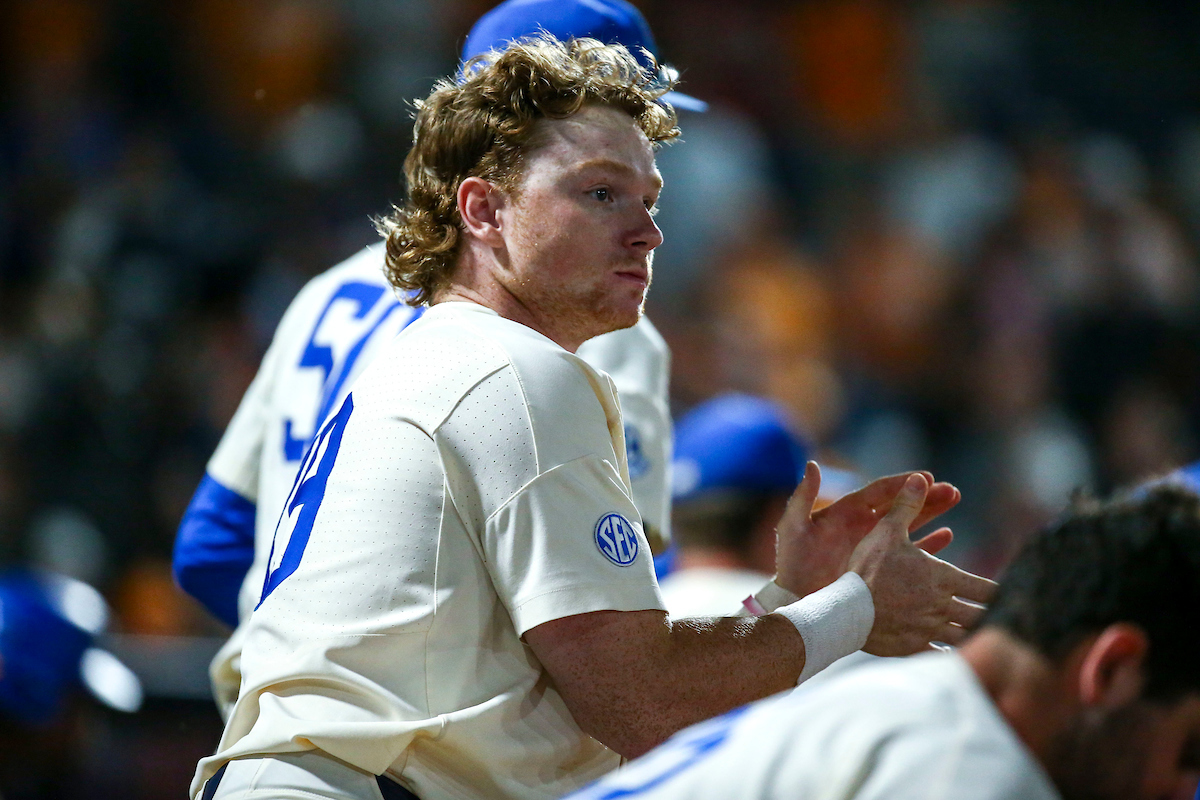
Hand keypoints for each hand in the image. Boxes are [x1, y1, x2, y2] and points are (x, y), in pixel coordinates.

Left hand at [774, 463, 960, 598]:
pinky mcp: (883, 568)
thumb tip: (811, 464)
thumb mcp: (792, 527)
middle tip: (951, 489)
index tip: (925, 476)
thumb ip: (802, 497)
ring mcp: (876, 547)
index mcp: (847, 511)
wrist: (797, 598)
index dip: (902, 483)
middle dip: (926, 495)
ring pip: (910, 524)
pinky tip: (947, 535)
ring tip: (953, 500)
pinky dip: (929, 544)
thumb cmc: (792, 563)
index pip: (880, 491)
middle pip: (901, 505)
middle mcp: (865, 526)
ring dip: (933, 512)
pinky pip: (910, 553)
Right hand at [849, 473, 996, 655]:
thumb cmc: (867, 569)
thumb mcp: (886, 531)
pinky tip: (960, 658)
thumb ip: (905, 506)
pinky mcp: (915, 646)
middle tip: (1012, 620)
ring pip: (967, 637)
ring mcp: (930, 629)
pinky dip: (954, 656)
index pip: (984, 588)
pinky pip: (942, 655)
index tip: (1015, 594)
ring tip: (993, 639)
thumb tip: (920, 478)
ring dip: (980, 637)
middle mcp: (943, 606)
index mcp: (942, 578)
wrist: (846, 610)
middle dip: (996, 617)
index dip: (1002, 592)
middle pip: (981, 615)